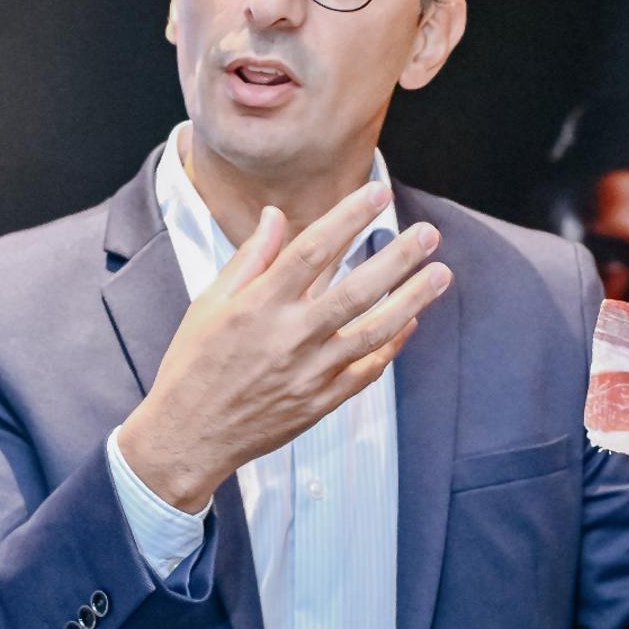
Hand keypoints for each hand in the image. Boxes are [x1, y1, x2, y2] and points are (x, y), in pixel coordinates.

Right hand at [117, 180, 450, 510]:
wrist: (188, 435)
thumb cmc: (193, 365)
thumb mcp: (209, 303)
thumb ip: (250, 258)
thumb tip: (276, 216)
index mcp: (258, 305)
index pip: (313, 250)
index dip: (349, 218)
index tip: (378, 194)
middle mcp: (289, 337)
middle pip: (356, 290)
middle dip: (398, 259)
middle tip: (428, 234)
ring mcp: (309, 373)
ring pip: (372, 332)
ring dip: (411, 301)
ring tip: (440, 274)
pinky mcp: (319, 402)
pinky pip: (366, 371)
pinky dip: (391, 346)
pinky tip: (410, 323)